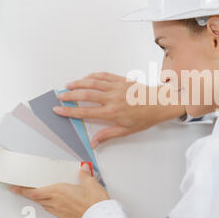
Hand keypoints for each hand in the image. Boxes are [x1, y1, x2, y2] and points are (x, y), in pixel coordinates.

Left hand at [9, 164, 108, 217]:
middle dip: (29, 194)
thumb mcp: (90, 182)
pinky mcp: (66, 217)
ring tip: (41, 196)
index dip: (23, 190)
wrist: (100, 217)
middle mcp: (57, 202)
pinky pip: (54, 211)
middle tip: (23, 190)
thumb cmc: (94, 202)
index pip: (35, 191)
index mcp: (59, 191)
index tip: (15, 188)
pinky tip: (56, 204)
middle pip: (37, 198)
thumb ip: (84, 174)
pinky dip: (51, 206)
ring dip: (41, 200)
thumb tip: (83, 169)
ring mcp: (60, 211)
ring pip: (45, 205)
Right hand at [53, 72, 185, 147]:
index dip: (69, 111)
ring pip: (92, 83)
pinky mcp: (121, 80)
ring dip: (78, 83)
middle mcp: (111, 98)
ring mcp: (116, 87)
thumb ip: (108, 134)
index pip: (85, 112)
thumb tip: (93, 142)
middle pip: (85, 95)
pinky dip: (93, 76)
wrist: (160, 103)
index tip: (58, 109)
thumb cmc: (145, 117)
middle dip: (69, 95)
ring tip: (67, 85)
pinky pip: (104, 76)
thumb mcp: (126, 130)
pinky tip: (86, 78)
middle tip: (59, 96)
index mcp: (111, 112)